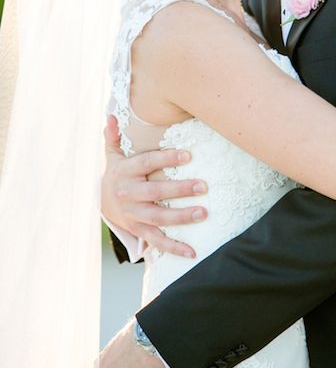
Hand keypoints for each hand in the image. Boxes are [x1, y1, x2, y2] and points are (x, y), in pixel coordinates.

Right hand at [102, 115, 207, 256]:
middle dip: (179, 189)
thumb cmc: (118, 173)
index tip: (188, 154)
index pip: (146, 163)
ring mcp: (134, 215)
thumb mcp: (113, 155)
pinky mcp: (140, 231)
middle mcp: (129, 194)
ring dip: (181, 217)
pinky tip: (193, 252)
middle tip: (203, 186)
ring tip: (203, 213)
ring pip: (158, 218)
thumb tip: (112, 115)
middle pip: (155, 192)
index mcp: (125, 172)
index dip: (166, 159)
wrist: (101, 203)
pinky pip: (157, 241)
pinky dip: (174, 248)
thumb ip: (114, 136)